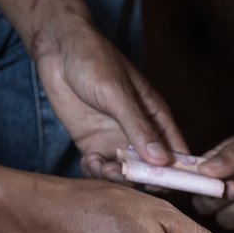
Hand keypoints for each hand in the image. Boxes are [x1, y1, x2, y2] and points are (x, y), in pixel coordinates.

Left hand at [31, 13, 186, 177]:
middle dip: (140, 178)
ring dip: (115, 177)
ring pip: (124, 173)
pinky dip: (95, 171)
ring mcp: (115, 139)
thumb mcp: (117, 94)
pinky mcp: (92, 143)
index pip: (175, 150)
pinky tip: (89, 160)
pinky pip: (99, 168)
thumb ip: (138, 127)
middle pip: (150, 168)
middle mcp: (138, 132)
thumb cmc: (94, 61)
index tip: (166, 184)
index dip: (176, 171)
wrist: (57, 48)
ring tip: (102, 167)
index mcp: (155, 116)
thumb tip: (162, 160)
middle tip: (125, 176)